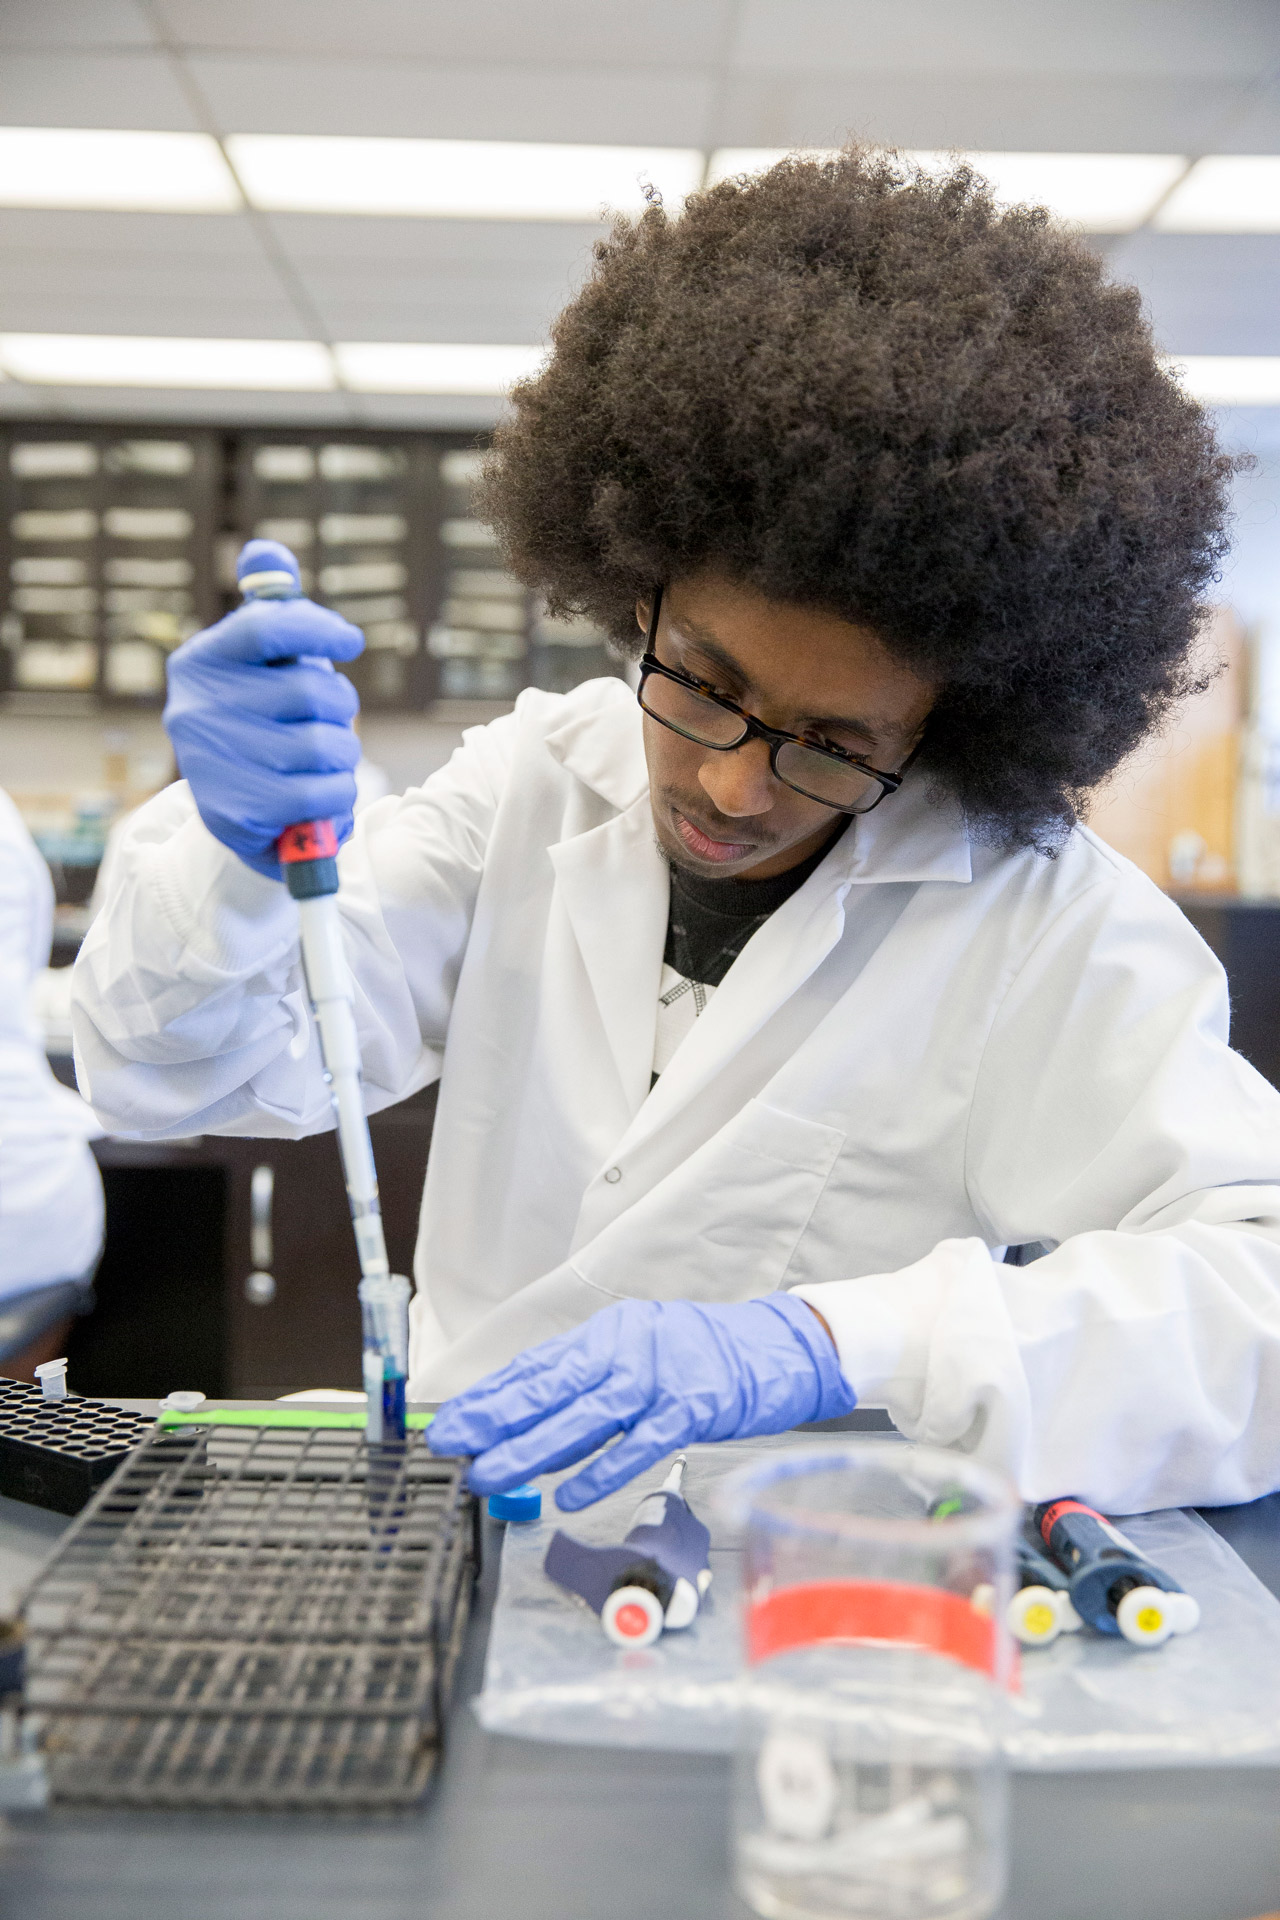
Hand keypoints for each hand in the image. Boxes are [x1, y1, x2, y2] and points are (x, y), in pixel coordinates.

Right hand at [164, 572, 364, 878]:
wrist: (239, 814)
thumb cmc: (261, 723)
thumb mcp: (260, 665)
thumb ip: (272, 611)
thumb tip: (267, 552)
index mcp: (202, 661)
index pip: (267, 627)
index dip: (319, 628)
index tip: (349, 641)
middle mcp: (196, 708)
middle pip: (311, 691)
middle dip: (340, 709)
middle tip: (330, 722)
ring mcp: (212, 763)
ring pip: (325, 746)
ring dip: (343, 757)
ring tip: (323, 762)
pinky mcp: (235, 814)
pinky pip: (323, 793)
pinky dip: (338, 796)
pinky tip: (321, 796)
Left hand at [427, 1293, 855, 1509]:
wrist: (778, 1345)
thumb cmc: (703, 1357)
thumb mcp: (639, 1356)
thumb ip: (589, 1390)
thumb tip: (530, 1431)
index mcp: (607, 1335)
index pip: (535, 1367)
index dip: (489, 1396)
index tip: (448, 1422)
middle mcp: (626, 1347)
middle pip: (550, 1387)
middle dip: (494, 1420)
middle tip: (451, 1446)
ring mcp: (660, 1376)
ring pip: (584, 1415)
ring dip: (532, 1448)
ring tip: (489, 1474)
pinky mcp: (693, 1407)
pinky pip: (638, 1442)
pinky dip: (600, 1469)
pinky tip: (565, 1492)